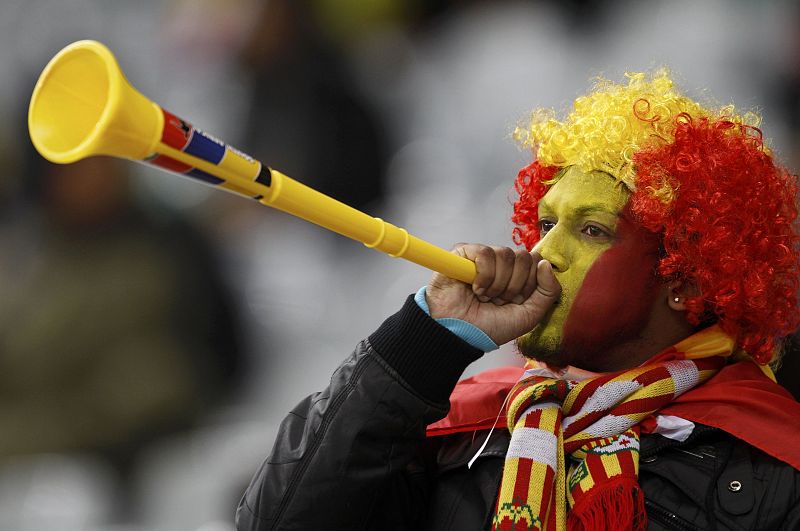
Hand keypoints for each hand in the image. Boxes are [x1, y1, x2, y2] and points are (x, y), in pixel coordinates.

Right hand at [426, 244, 560, 345]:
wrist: (460, 333)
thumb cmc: (490, 326)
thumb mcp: (530, 315)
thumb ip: (549, 292)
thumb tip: (546, 264)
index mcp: (518, 275)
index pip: (537, 261)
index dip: (530, 283)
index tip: (516, 301)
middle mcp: (502, 264)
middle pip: (524, 257)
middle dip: (514, 286)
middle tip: (499, 300)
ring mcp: (483, 257)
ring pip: (506, 255)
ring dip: (497, 284)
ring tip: (485, 297)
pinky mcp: (464, 253)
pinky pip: (485, 253)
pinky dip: (484, 276)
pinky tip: (475, 288)